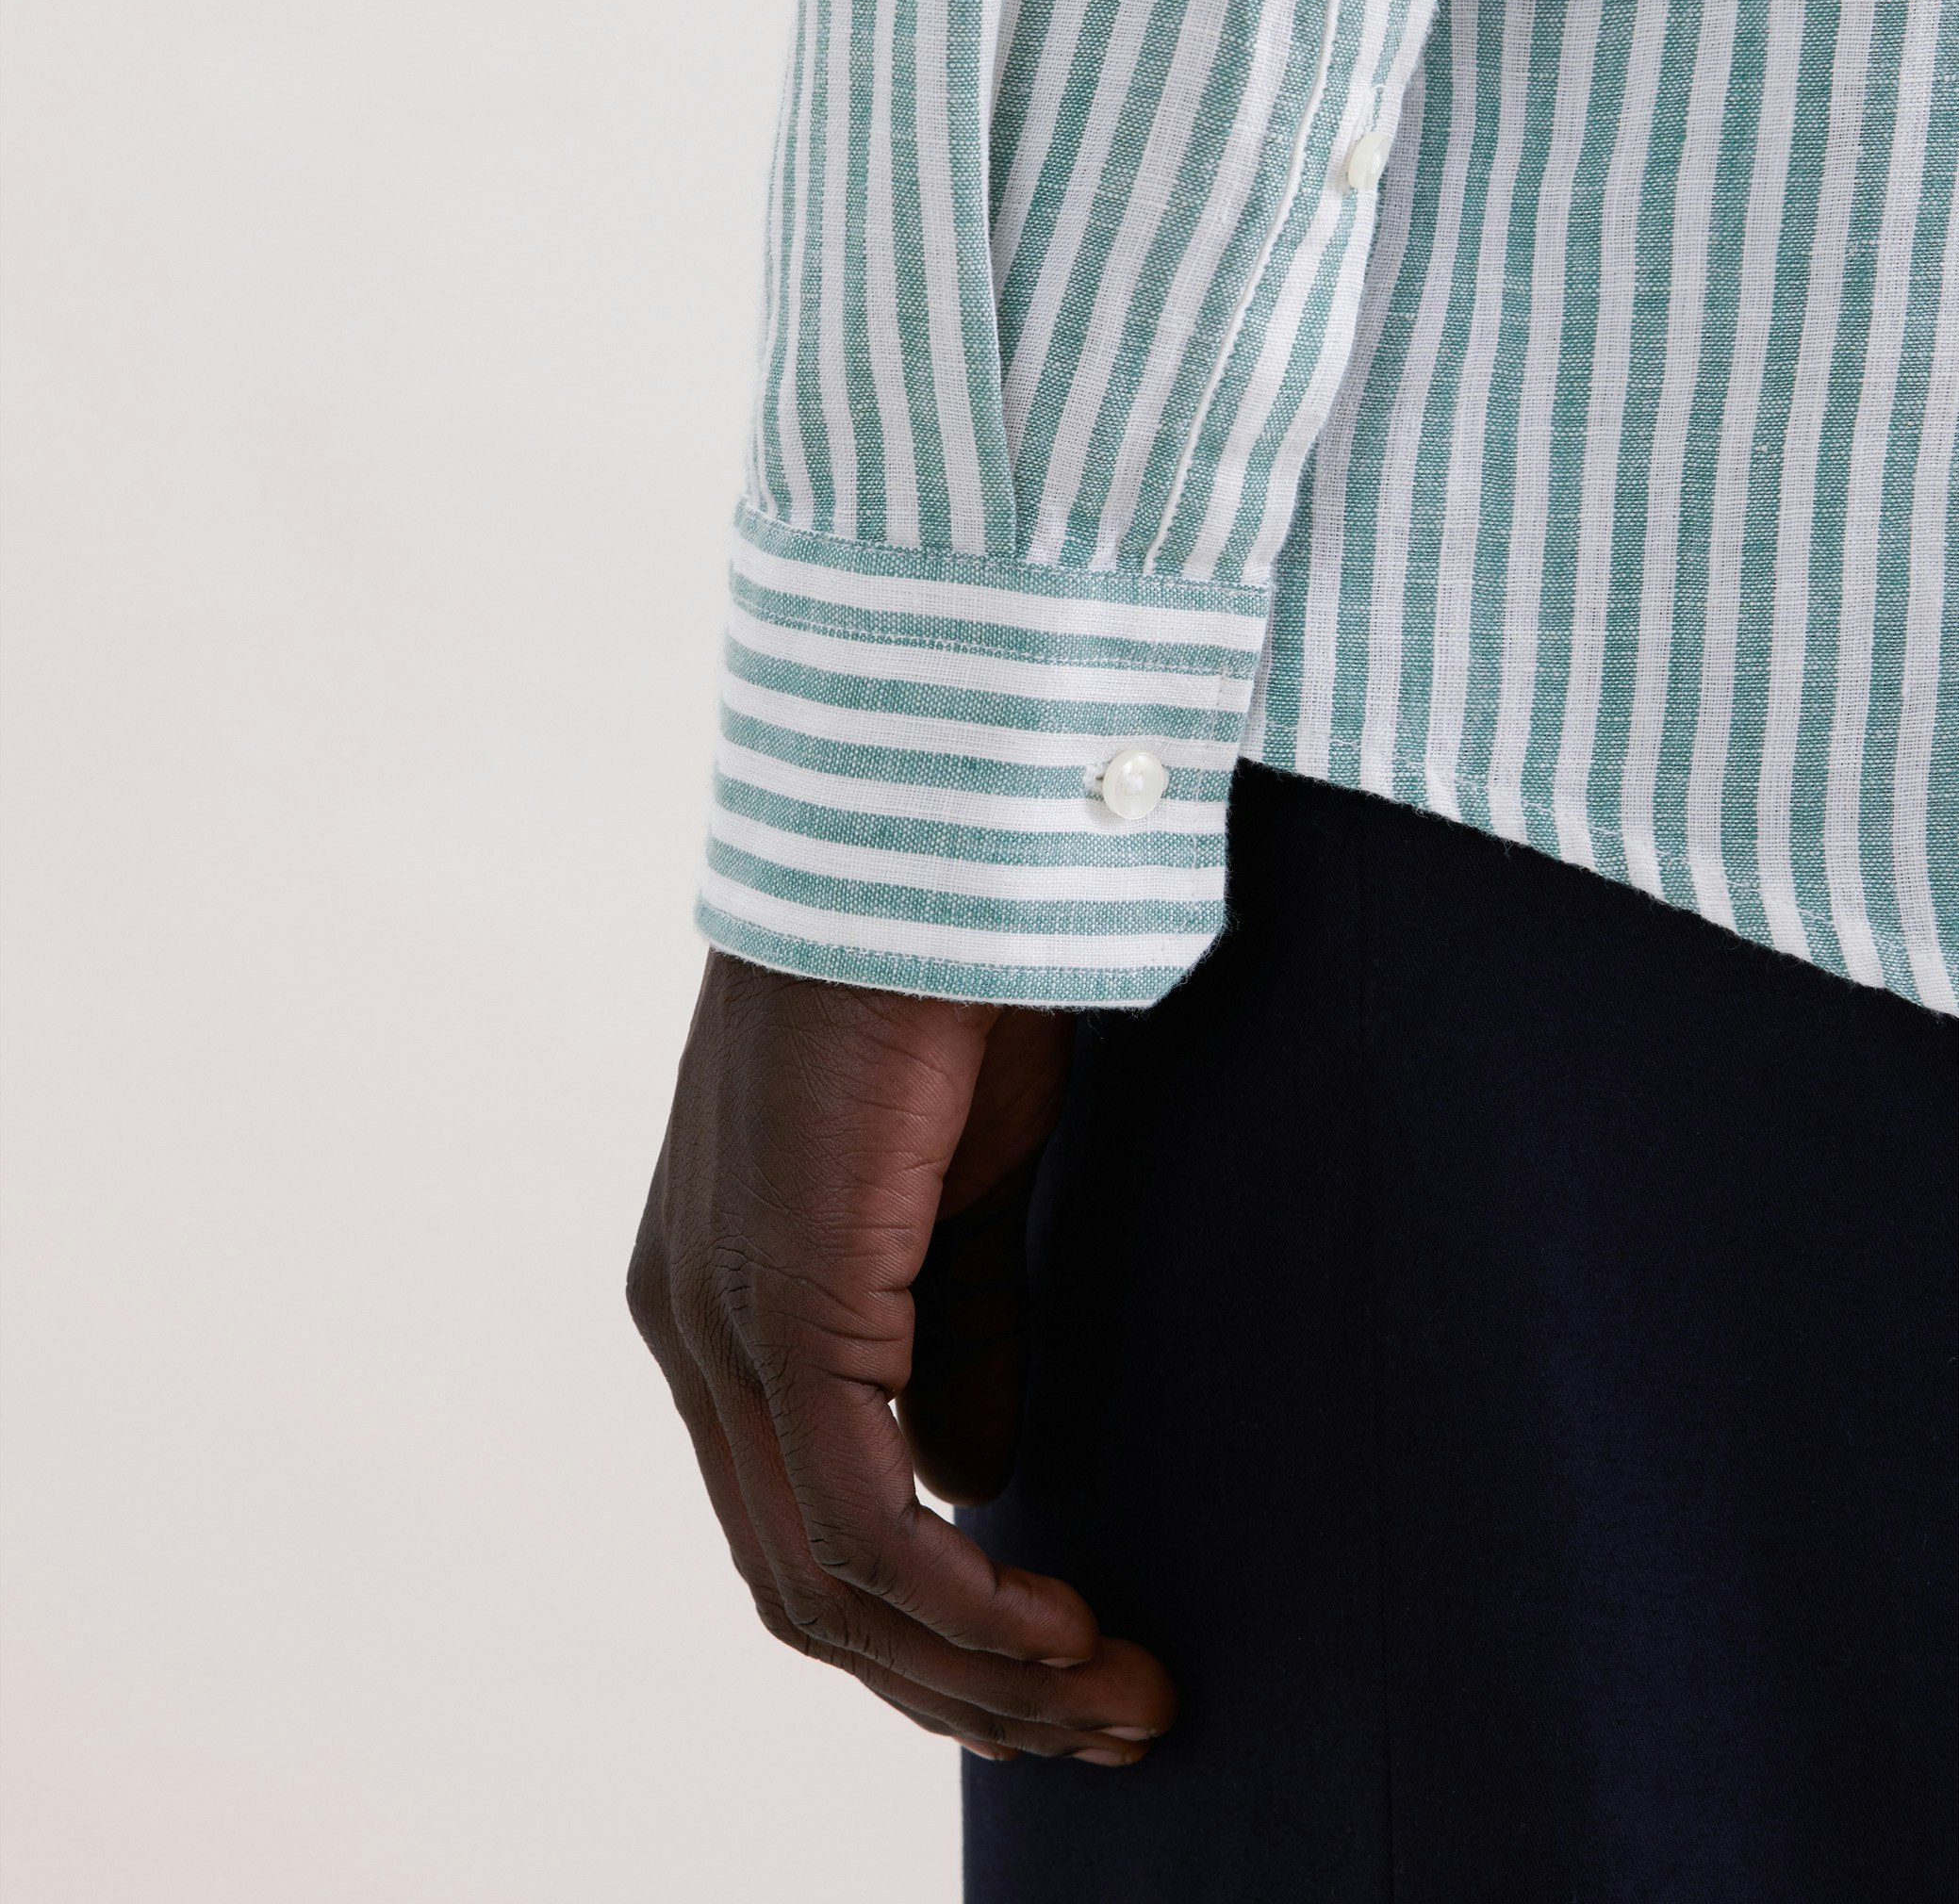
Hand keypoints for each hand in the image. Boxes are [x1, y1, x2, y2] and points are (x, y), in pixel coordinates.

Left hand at [627, 950, 1175, 1764]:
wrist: (928, 840)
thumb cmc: (948, 988)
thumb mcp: (964, 1195)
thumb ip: (959, 1333)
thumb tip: (980, 1477)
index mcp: (719, 1300)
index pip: (798, 1527)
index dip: (927, 1633)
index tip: (1068, 1669)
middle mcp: (692, 1325)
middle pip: (802, 1587)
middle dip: (965, 1687)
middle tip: (1114, 1720)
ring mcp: (720, 1316)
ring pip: (825, 1579)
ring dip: (977, 1671)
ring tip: (1112, 1695)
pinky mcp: (785, 1295)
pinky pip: (862, 1513)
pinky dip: (962, 1601)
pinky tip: (1055, 1623)